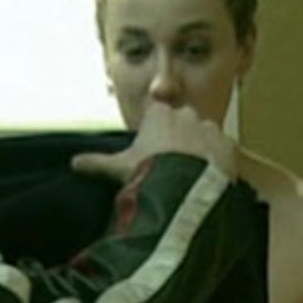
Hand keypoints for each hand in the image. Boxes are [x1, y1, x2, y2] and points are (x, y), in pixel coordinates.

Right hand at [71, 102, 238, 182]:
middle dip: (180, 138)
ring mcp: (210, 129)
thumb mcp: (119, 167)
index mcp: (160, 114)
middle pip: (184, 123)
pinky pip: (225, 151)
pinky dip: (219, 162)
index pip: (158, 114)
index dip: (156, 132)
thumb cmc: (149, 172)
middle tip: (174, 164)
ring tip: (193, 174)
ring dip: (201, 150)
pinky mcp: (229, 145)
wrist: (183, 188)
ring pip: (205, 135)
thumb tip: (74, 163)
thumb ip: (97, 162)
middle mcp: (187, 114)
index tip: (154, 149)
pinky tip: (210, 178)